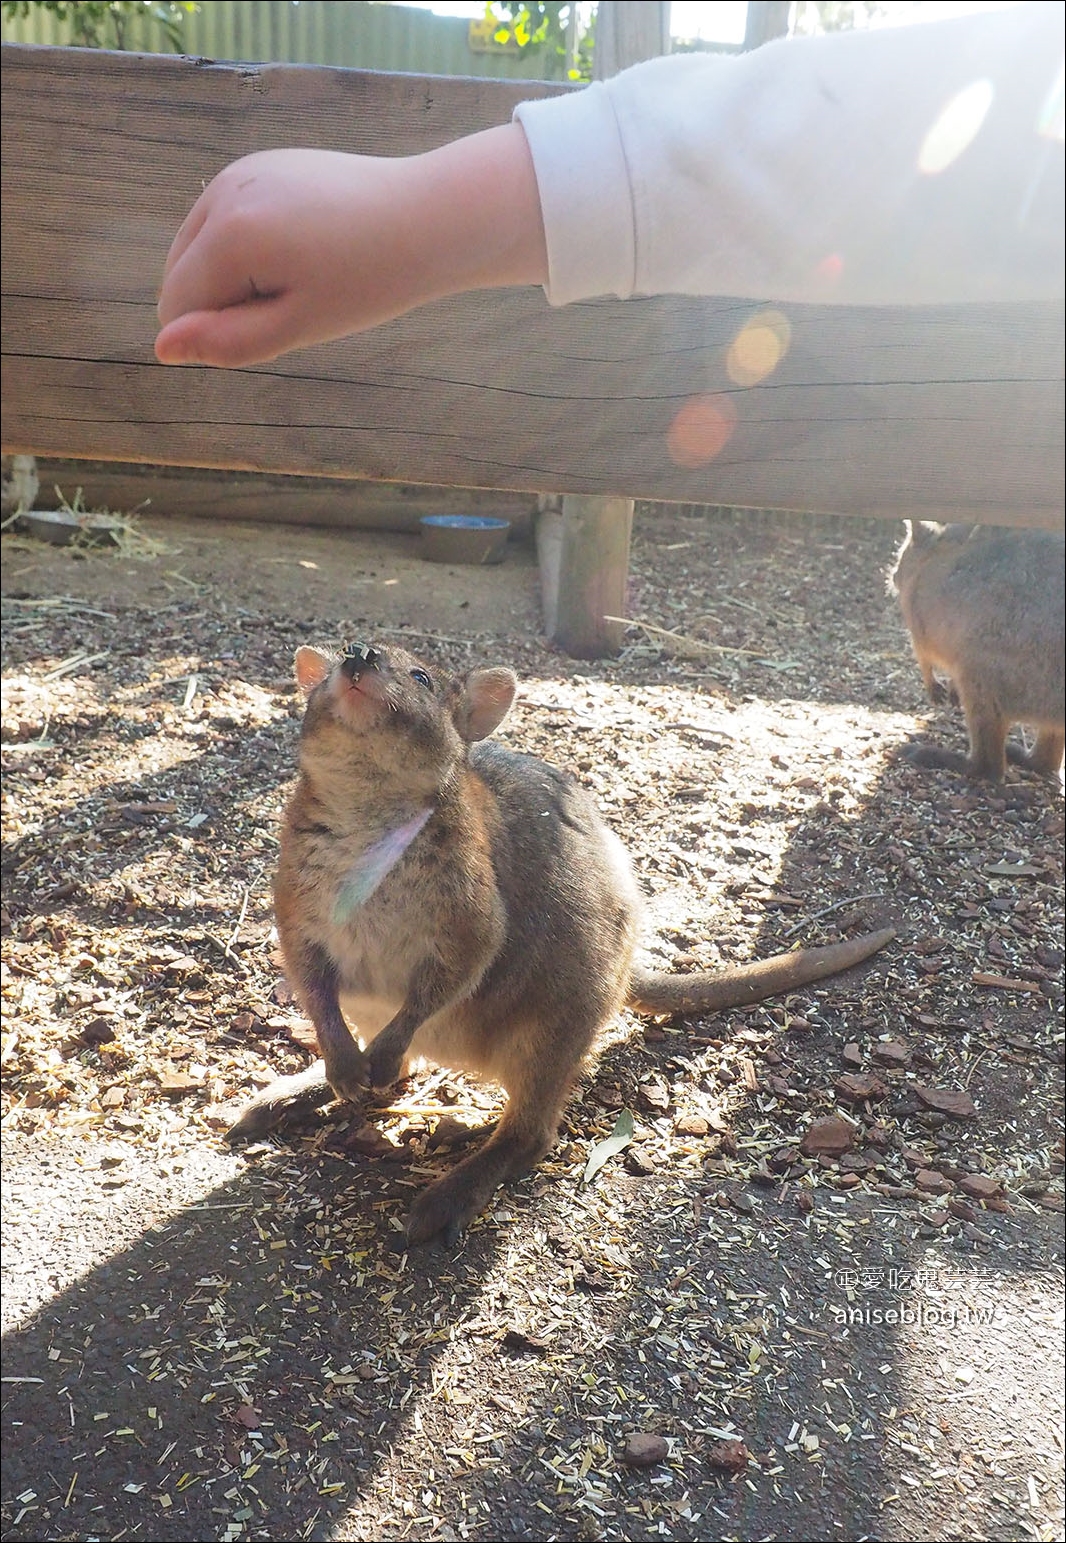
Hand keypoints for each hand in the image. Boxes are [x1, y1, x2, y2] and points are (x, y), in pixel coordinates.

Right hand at [155, 127, 546, 367]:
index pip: (176, 307)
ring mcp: (237, 172)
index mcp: (231, 234)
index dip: (220, 331)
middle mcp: (223, 192)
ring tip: (300, 272)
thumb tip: (162, 349)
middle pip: (179, 275)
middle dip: (222, 302)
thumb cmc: (369, 281)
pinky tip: (299, 247)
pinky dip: (245, 246)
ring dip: (232, 275)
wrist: (424, 217)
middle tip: (296, 298)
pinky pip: (221, 222)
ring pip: (196, 249)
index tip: (282, 319)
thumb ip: (227, 342)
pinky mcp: (255, 165)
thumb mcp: (299, 327)